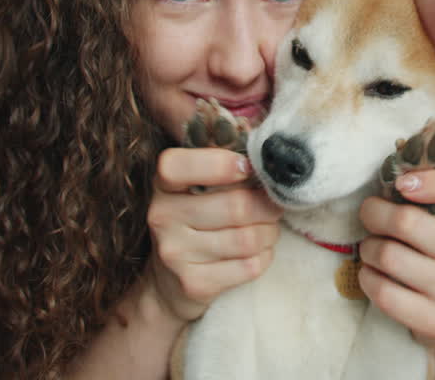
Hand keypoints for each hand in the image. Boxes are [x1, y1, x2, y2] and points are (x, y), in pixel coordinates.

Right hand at [144, 147, 282, 322]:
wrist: (169, 285)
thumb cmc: (196, 222)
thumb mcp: (195, 189)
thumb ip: (222, 164)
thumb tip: (264, 149)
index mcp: (163, 185)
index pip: (178, 165)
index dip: (220, 164)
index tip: (246, 168)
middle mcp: (162, 217)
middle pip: (236, 206)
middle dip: (266, 206)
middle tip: (272, 206)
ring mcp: (174, 253)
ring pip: (248, 238)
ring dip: (269, 233)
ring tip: (266, 230)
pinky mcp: (194, 284)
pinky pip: (250, 266)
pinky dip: (264, 257)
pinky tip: (257, 253)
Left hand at [357, 168, 434, 346]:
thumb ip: (423, 184)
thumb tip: (392, 171)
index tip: (403, 184)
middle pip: (405, 221)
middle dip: (374, 214)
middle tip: (371, 215)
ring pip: (387, 255)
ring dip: (368, 248)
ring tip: (374, 248)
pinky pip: (384, 292)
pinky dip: (367, 278)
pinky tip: (375, 274)